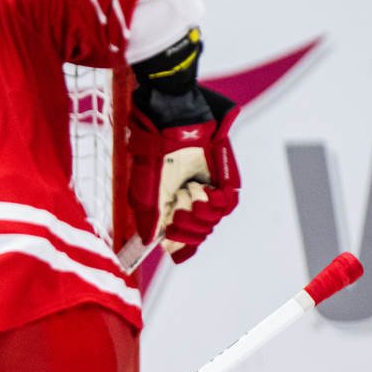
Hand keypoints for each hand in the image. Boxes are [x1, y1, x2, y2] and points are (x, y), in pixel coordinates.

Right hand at [129, 88, 240, 263]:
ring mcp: (207, 193)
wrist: (173, 127)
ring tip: (190, 189)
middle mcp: (189, 203)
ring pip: (212, 221)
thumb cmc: (155, 155)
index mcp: (169, 208)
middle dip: (187, 225)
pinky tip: (205, 190)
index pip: (181, 240)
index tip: (173, 242)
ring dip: (200, 210)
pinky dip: (216, 202)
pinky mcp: (223, 182)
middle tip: (179, 205)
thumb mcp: (144, 190)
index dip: (180, 245)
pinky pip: (227, 205)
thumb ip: (148, 218)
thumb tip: (148, 241)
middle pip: (197, 234)